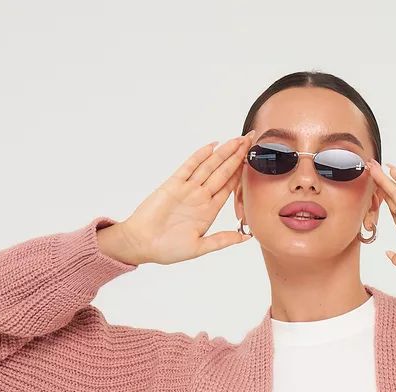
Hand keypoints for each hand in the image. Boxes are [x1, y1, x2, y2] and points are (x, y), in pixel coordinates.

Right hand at [102, 132, 258, 266]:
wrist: (142, 244)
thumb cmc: (167, 249)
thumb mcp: (200, 248)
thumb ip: (222, 240)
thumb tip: (246, 237)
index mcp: (209, 211)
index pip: (229, 187)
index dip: (241, 173)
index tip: (253, 159)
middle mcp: (200, 197)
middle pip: (223, 171)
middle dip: (237, 155)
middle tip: (250, 138)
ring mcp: (187, 189)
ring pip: (209, 166)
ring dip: (223, 152)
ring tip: (237, 139)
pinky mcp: (173, 184)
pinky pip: (189, 166)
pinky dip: (200, 156)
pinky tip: (212, 146)